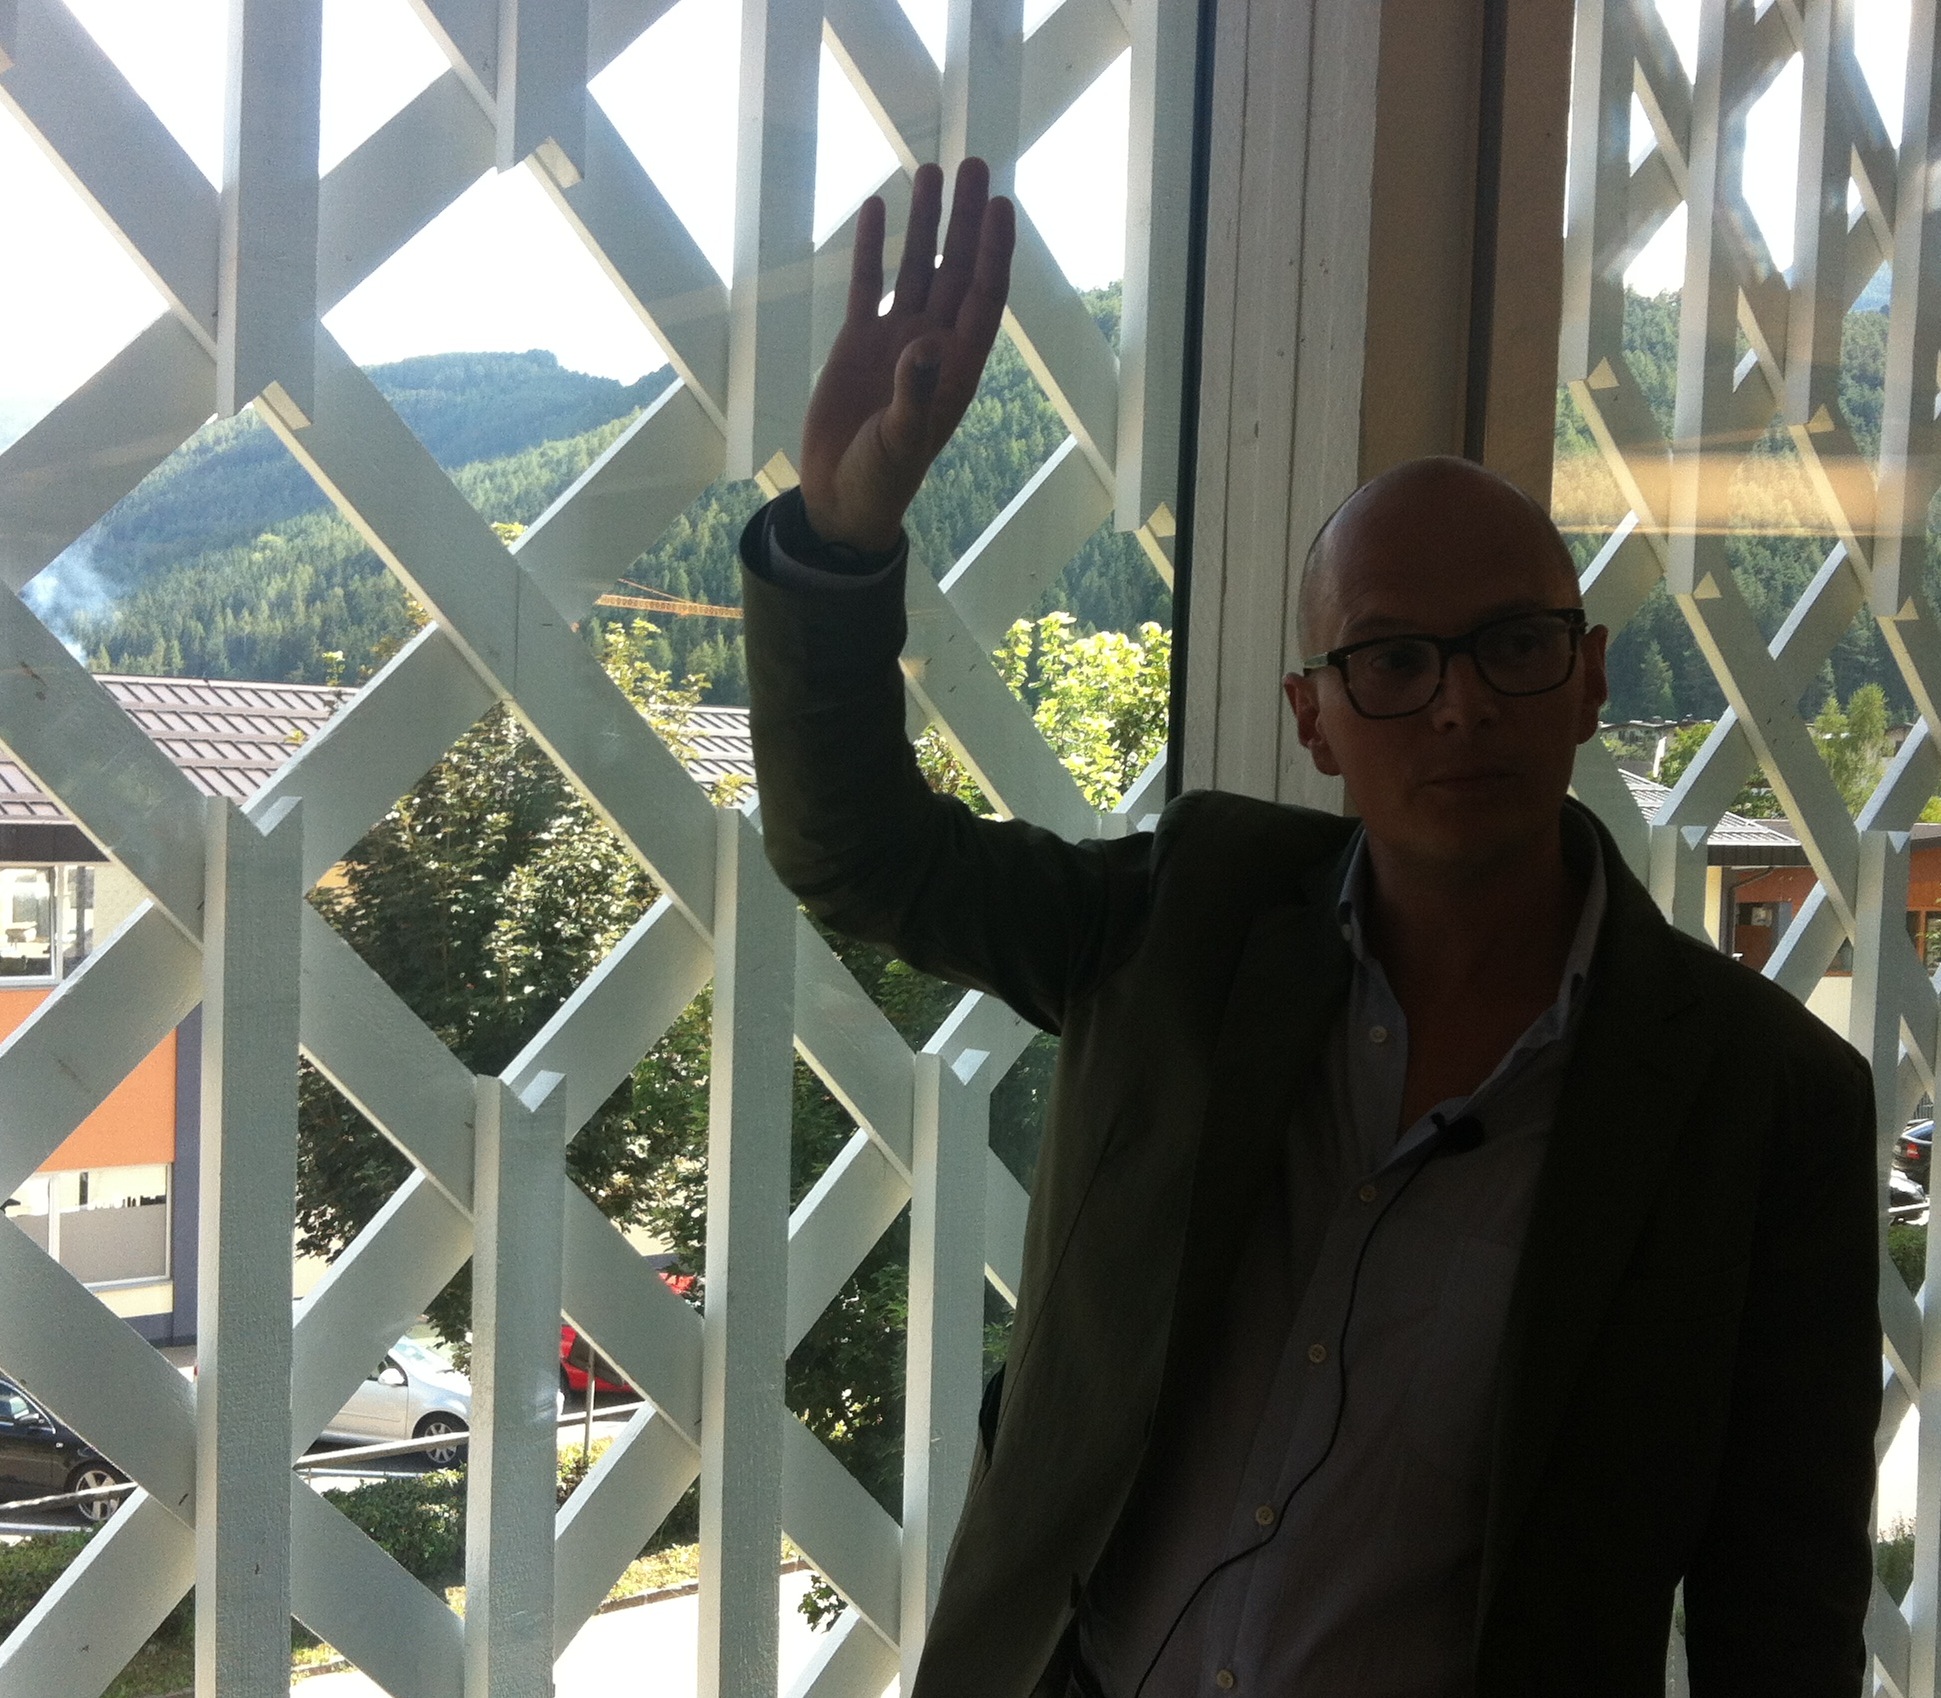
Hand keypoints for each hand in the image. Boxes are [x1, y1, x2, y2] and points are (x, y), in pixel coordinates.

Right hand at [798, 157, 1015, 551]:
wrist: (841, 497)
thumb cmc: (882, 477)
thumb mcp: (901, 440)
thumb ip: (916, 393)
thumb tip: (928, 342)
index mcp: (957, 366)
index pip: (983, 295)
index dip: (993, 250)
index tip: (998, 204)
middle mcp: (932, 344)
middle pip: (955, 268)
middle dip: (964, 219)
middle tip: (971, 164)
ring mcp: (896, 340)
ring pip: (916, 268)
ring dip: (924, 223)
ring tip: (929, 170)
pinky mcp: (858, 343)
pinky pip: (869, 285)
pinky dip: (872, 250)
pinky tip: (877, 210)